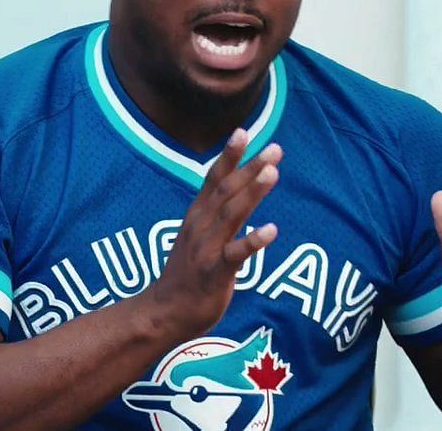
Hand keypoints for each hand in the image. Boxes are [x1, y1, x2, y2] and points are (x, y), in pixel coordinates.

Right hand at [140, 128, 282, 341]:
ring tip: (272, 173)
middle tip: (275, 149)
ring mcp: (206, 248)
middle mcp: (200, 226)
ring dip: (252, 192)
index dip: (229, 155)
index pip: (213, 178)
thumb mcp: (198, 234)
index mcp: (197, 215)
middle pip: (227, 191)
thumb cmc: (189, 272)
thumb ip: (215, 211)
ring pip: (231, 215)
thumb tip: (234, 188)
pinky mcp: (215, 272)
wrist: (166, 311)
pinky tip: (272, 230)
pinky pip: (236, 254)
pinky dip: (253, 241)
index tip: (244, 131)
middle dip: (251, 168)